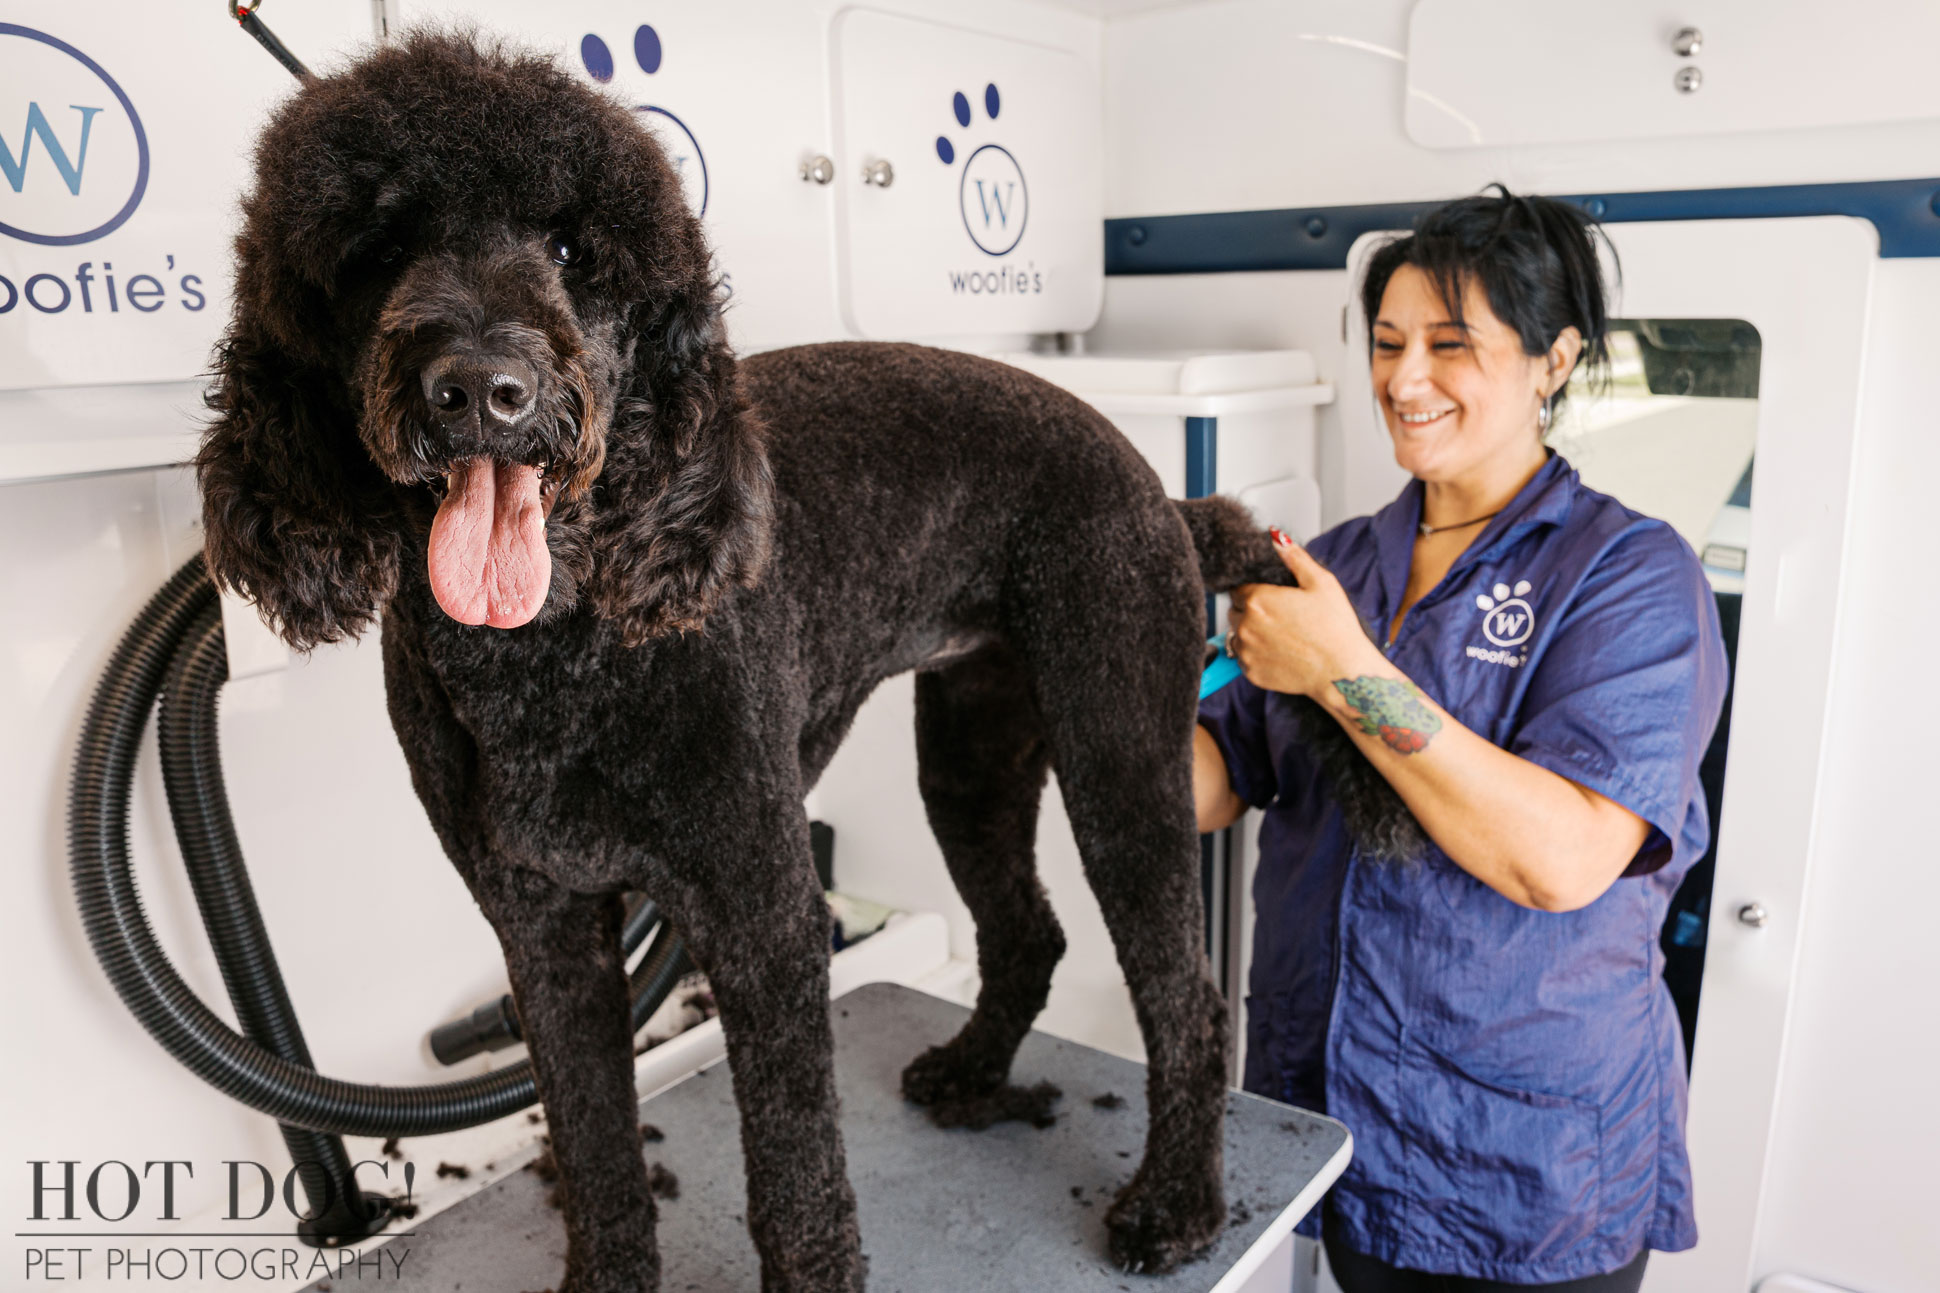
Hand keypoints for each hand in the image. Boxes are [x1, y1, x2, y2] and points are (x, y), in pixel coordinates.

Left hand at [1228, 531, 1386, 698]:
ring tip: (1281, 636)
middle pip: (1235, 612)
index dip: (1255, 592)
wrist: (1342, 673)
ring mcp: (1246, 651)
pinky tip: (1280, 653)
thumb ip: (1294, 557)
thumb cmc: (1335, 628)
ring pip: (1237, 636)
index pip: (1238, 589)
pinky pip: (1244, 659)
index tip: (1272, 599)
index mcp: (1258, 600)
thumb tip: (1276, 537)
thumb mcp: (1321, 582)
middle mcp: (1245, 626)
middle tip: (1280, 618)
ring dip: (1251, 634)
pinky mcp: (1251, 673)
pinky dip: (1256, 656)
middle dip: (1251, 612)